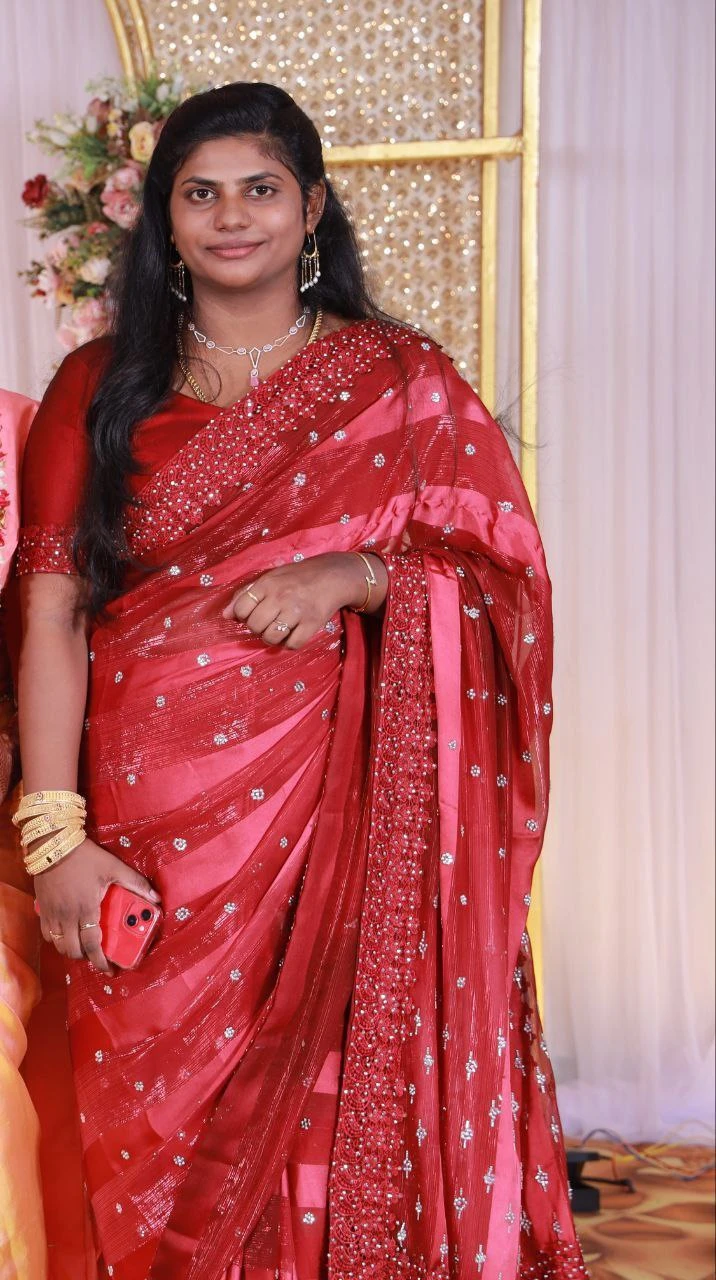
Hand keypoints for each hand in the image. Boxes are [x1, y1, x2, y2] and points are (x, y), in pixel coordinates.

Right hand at [33, 837, 160, 973]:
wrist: (53, 843)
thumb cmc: (86, 857)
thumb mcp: (114, 867)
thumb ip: (135, 883)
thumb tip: (156, 898)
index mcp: (86, 909)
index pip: (92, 945)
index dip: (101, 961)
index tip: (110, 970)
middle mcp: (66, 916)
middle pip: (73, 950)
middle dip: (86, 958)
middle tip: (98, 955)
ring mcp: (51, 913)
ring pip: (58, 945)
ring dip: (71, 950)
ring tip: (82, 946)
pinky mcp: (41, 908)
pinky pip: (46, 933)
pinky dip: (56, 939)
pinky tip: (65, 933)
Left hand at [222, 552, 385, 648]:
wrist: (334, 575)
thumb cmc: (298, 577)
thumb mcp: (271, 577)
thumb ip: (246, 594)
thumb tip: (225, 615)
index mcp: (268, 583)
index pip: (242, 608)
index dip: (243, 616)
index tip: (253, 614)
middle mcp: (281, 597)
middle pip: (254, 626)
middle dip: (257, 628)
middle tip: (267, 622)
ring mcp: (297, 611)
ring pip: (271, 637)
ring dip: (272, 638)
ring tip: (279, 629)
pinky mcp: (312, 623)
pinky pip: (292, 644)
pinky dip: (290, 643)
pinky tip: (293, 633)